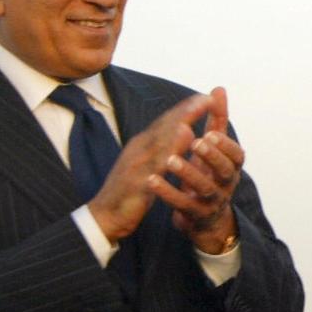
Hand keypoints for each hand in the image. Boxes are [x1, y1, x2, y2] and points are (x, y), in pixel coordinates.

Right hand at [89, 93, 213, 241]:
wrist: (105, 215)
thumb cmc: (131, 188)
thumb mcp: (150, 162)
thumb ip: (165, 145)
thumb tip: (185, 128)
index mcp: (144, 144)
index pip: (167, 121)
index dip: (186, 109)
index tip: (206, 97)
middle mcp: (138, 150)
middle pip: (162, 128)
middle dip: (183, 114)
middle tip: (205, 100)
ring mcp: (134, 167)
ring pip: (153, 148)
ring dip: (169, 136)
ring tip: (187, 124)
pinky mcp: (133, 187)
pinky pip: (146, 176)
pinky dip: (157, 168)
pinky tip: (169, 163)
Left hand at [148, 87, 244, 252]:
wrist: (205, 218)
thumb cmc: (209, 174)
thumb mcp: (214, 148)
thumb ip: (217, 120)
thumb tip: (218, 89)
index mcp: (232, 167)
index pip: (236, 155)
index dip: (225, 145)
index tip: (210, 132)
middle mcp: (226, 184)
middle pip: (224, 170)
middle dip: (211, 156)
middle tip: (196, 142)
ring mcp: (213, 201)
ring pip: (204, 187)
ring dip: (188, 172)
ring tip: (171, 160)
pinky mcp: (195, 214)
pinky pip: (182, 205)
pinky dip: (167, 193)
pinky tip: (152, 180)